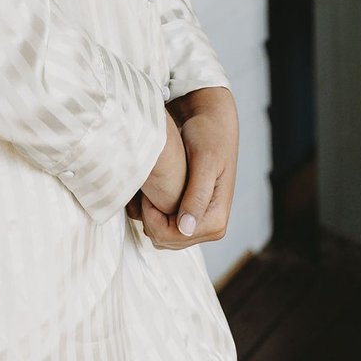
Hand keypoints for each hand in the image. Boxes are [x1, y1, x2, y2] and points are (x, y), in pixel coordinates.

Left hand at [127, 87, 238, 249]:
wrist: (211, 120)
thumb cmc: (209, 134)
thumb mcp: (204, 161)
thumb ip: (197, 196)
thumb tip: (186, 229)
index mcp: (216, 220)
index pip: (172, 237)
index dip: (152, 218)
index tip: (147, 191)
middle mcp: (210, 227)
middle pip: (165, 240)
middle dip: (148, 217)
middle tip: (145, 186)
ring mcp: (199, 222)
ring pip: (161, 235)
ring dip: (147, 215)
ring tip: (146, 186)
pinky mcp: (189, 213)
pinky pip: (162, 225)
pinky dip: (150, 212)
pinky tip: (146, 190)